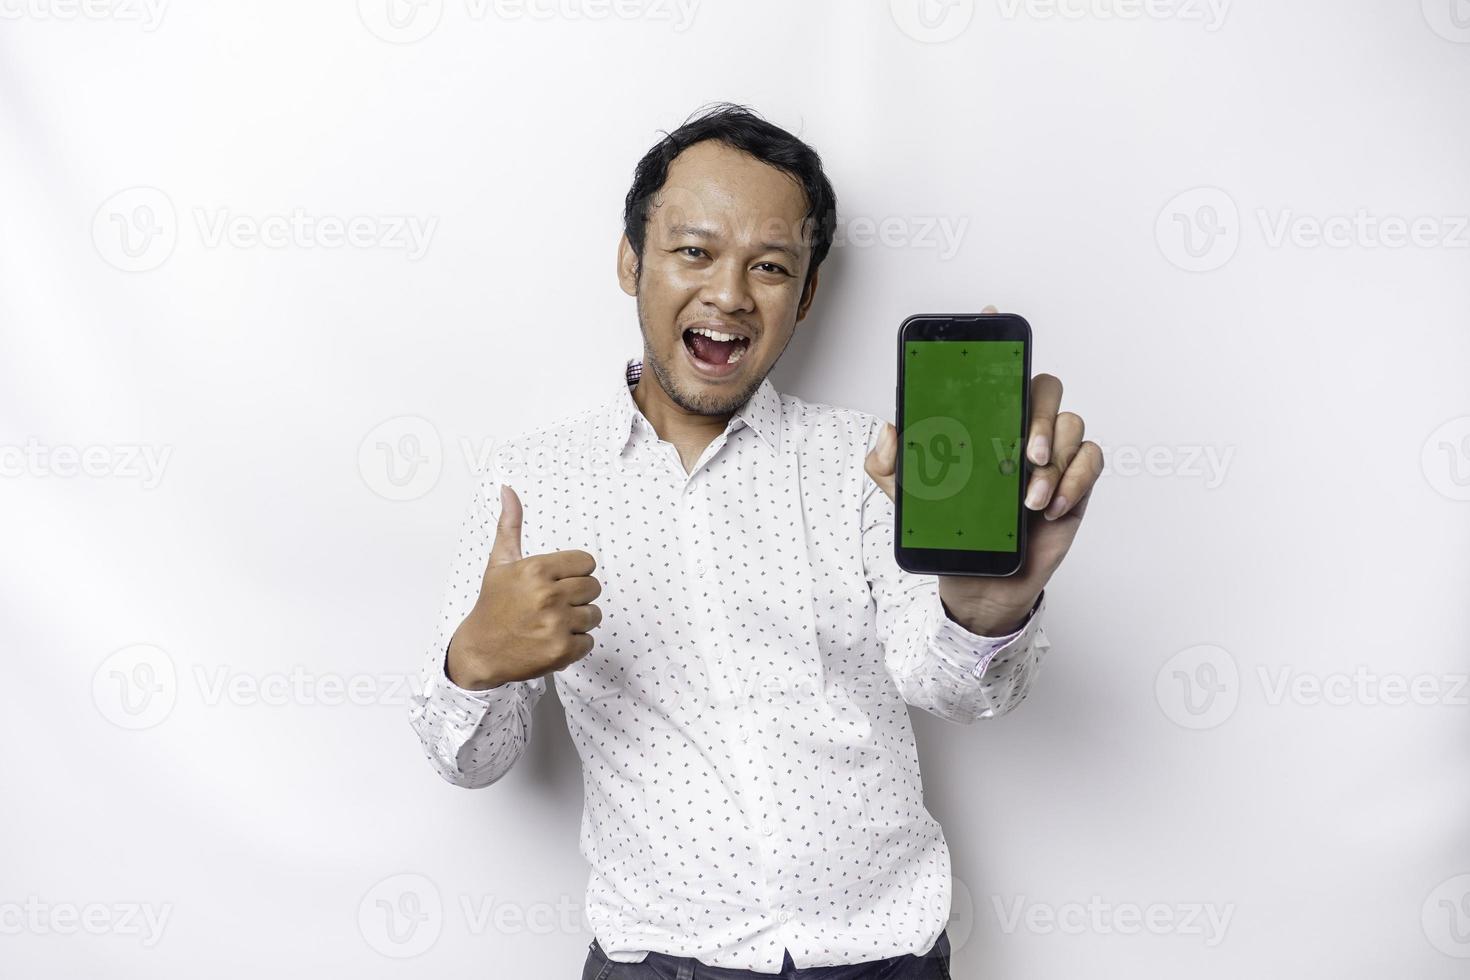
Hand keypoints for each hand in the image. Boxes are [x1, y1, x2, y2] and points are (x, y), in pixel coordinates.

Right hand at [446, 485, 603, 688]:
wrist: (479, 651)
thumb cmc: (493, 605)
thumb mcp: (500, 563)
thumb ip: (510, 525)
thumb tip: (508, 489)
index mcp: (537, 570)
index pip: (587, 563)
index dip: (574, 573)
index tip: (557, 582)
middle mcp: (548, 596)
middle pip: (594, 588)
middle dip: (577, 596)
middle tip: (552, 604)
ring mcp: (556, 625)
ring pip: (595, 615)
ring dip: (578, 621)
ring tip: (551, 623)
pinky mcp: (562, 651)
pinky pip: (589, 641)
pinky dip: (574, 644)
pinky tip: (551, 640)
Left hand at [864, 305, 1103, 635]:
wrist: (979, 583)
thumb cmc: (951, 530)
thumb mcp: (908, 498)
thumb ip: (889, 464)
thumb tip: (889, 428)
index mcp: (983, 423)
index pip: (994, 373)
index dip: (995, 340)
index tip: (990, 316)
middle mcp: (1021, 429)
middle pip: (1045, 387)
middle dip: (1040, 413)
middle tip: (1024, 453)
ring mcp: (1052, 454)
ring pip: (1072, 425)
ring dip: (1055, 462)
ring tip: (1028, 500)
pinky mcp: (1075, 482)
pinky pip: (1092, 459)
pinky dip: (1075, 480)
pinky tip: (1050, 506)